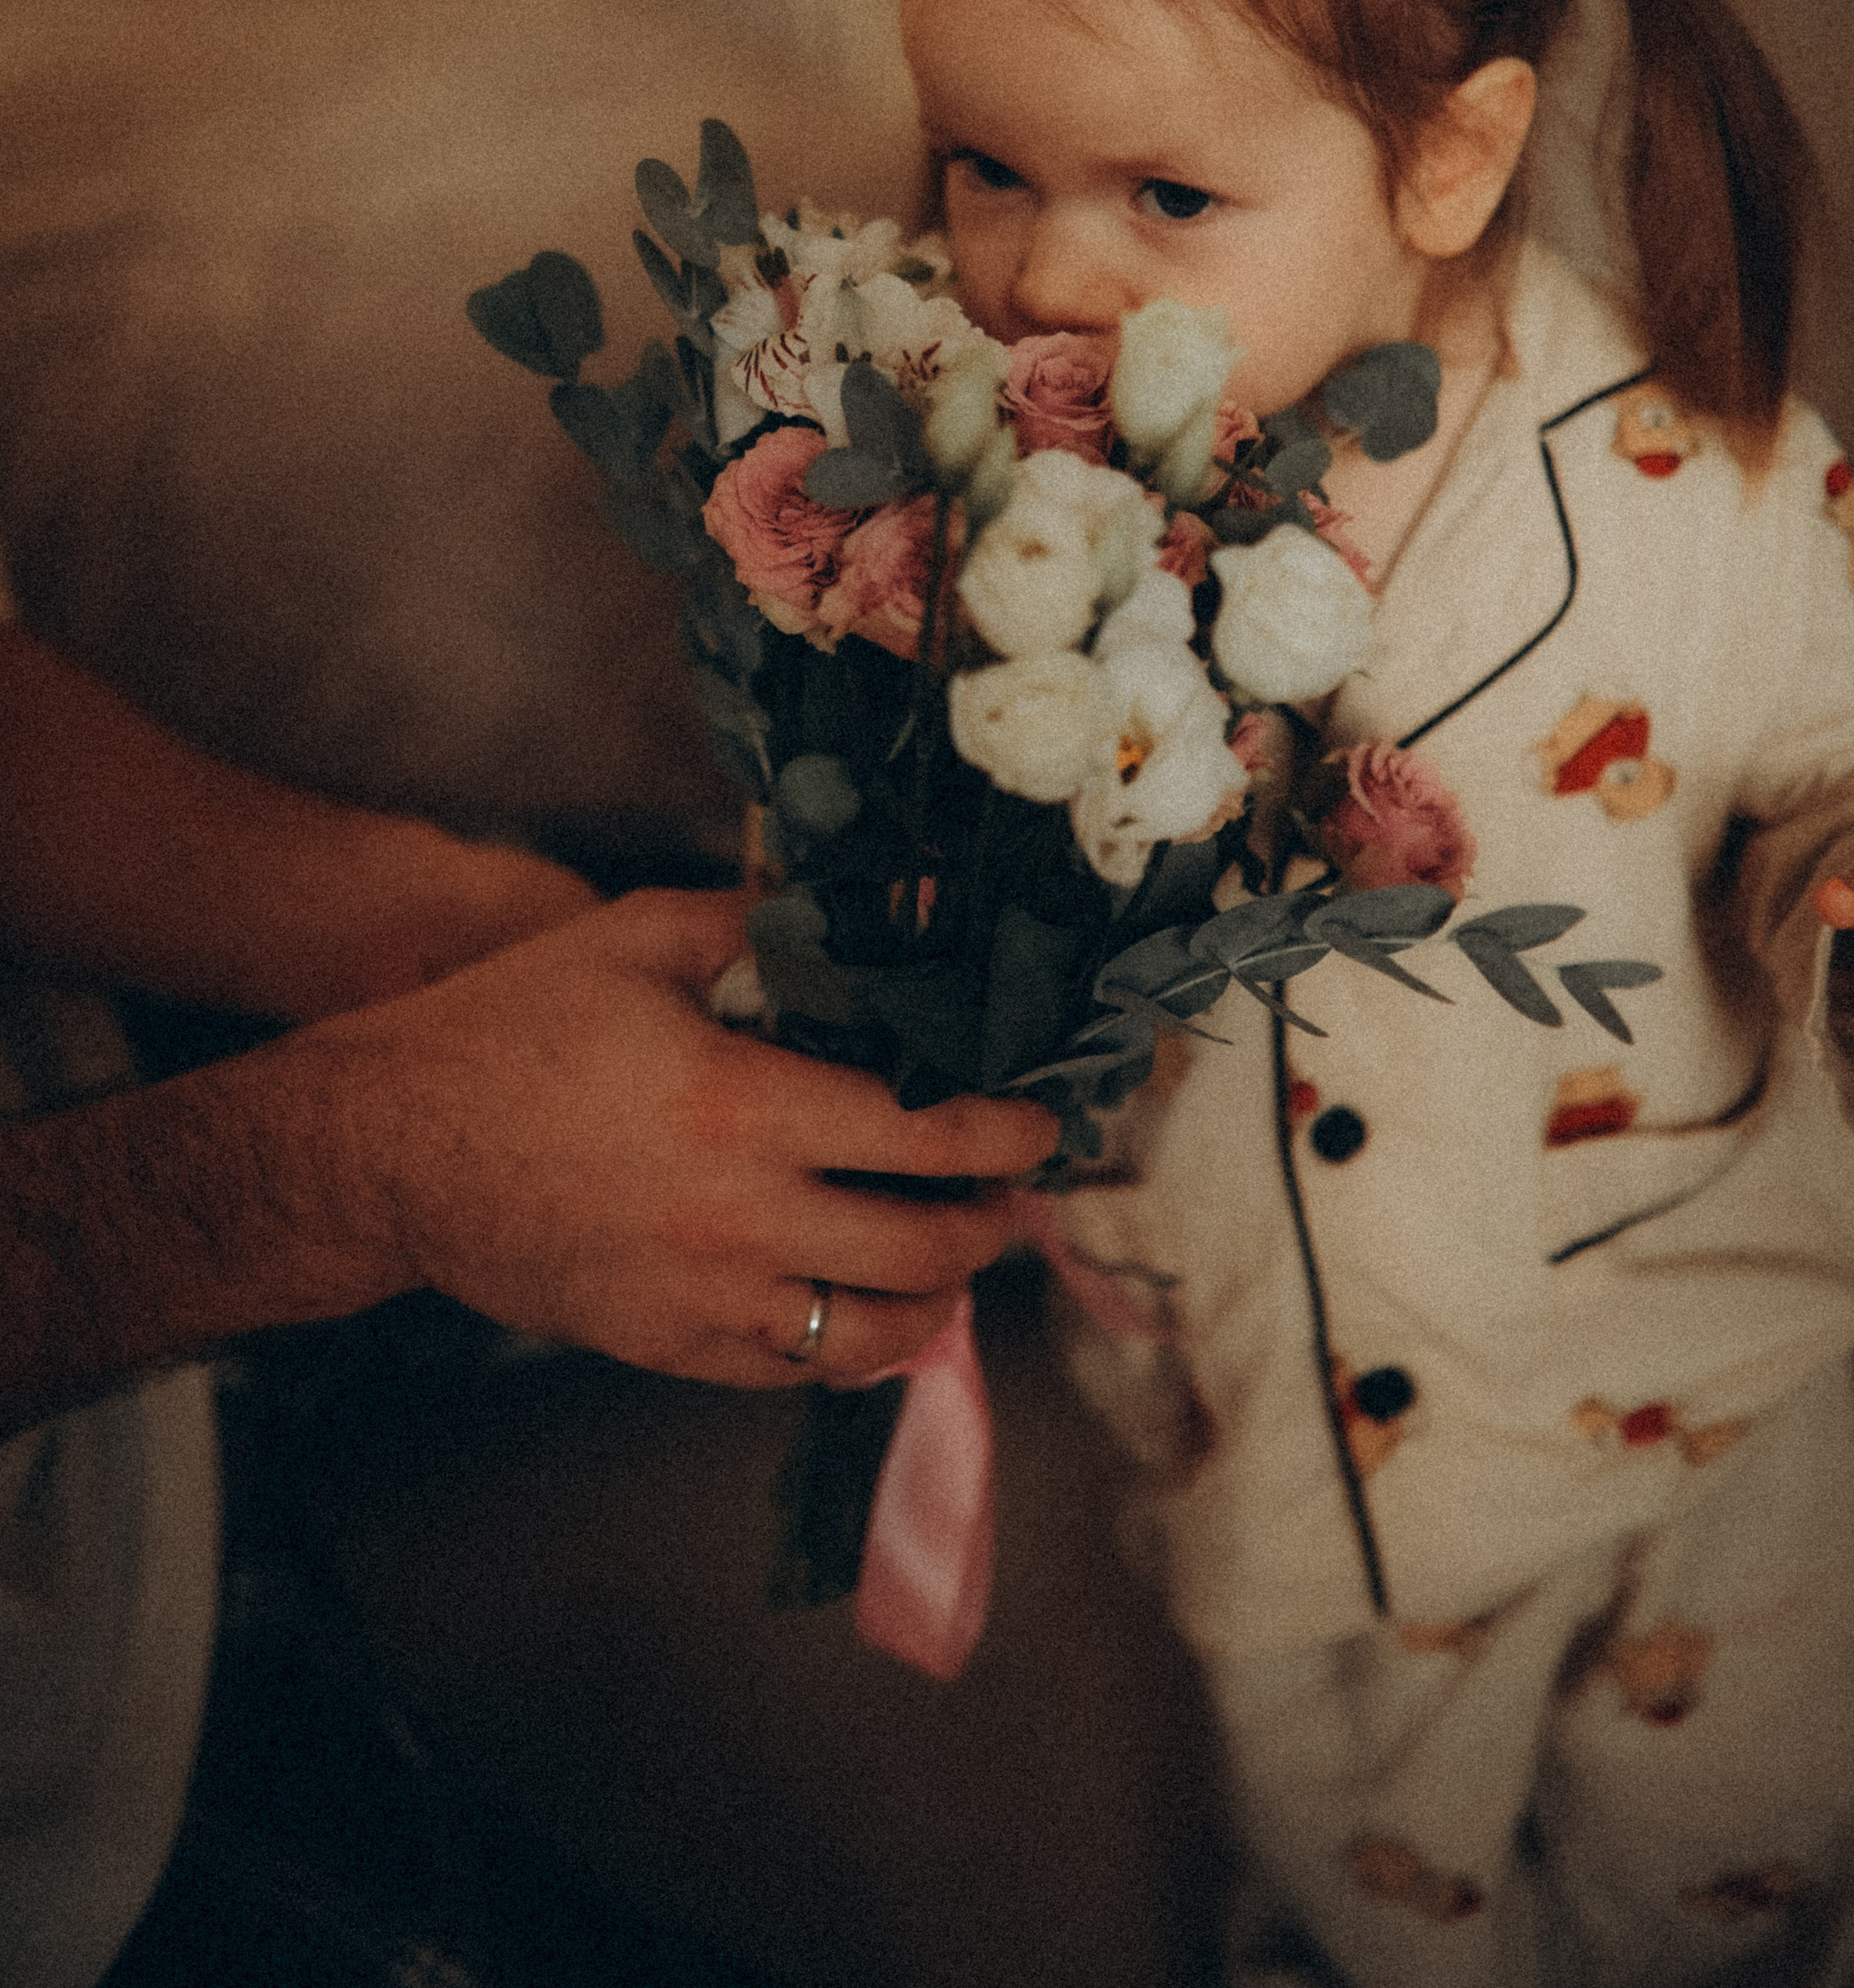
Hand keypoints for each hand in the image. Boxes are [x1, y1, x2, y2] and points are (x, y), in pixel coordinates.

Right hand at [316, 887, 1059, 1389]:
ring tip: (954, 1260)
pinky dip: (851, 1347)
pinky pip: (793, 1371)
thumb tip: (851, 909)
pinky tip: (865, 1307)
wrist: (386, 1148)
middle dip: (992, 1224)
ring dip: (940, 1301)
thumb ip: (755, 924)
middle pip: (923, 1248)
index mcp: (743, 1107)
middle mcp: (738, 1219)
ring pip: (872, 1337)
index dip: (1006, 1132)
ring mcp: (702, 1298)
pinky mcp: (663, 1347)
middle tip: (1008, 1193)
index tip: (1041, 1122)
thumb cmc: (508, 1029)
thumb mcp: (635, 940)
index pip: (926, 1133)